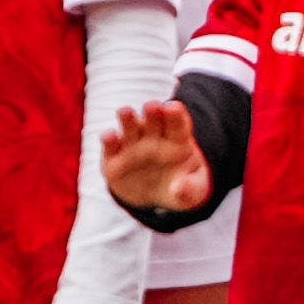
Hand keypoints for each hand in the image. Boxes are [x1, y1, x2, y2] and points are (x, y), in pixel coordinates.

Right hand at [98, 95, 209, 218]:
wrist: (154, 197)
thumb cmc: (180, 189)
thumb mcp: (194, 194)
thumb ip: (190, 190)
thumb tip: (177, 189)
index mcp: (178, 140)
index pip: (178, 123)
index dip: (176, 114)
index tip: (174, 108)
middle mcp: (154, 137)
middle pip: (153, 119)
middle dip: (152, 111)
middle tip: (152, 106)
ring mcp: (133, 145)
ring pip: (130, 126)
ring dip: (127, 118)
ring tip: (125, 112)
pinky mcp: (114, 158)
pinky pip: (111, 145)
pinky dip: (109, 139)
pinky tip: (110, 136)